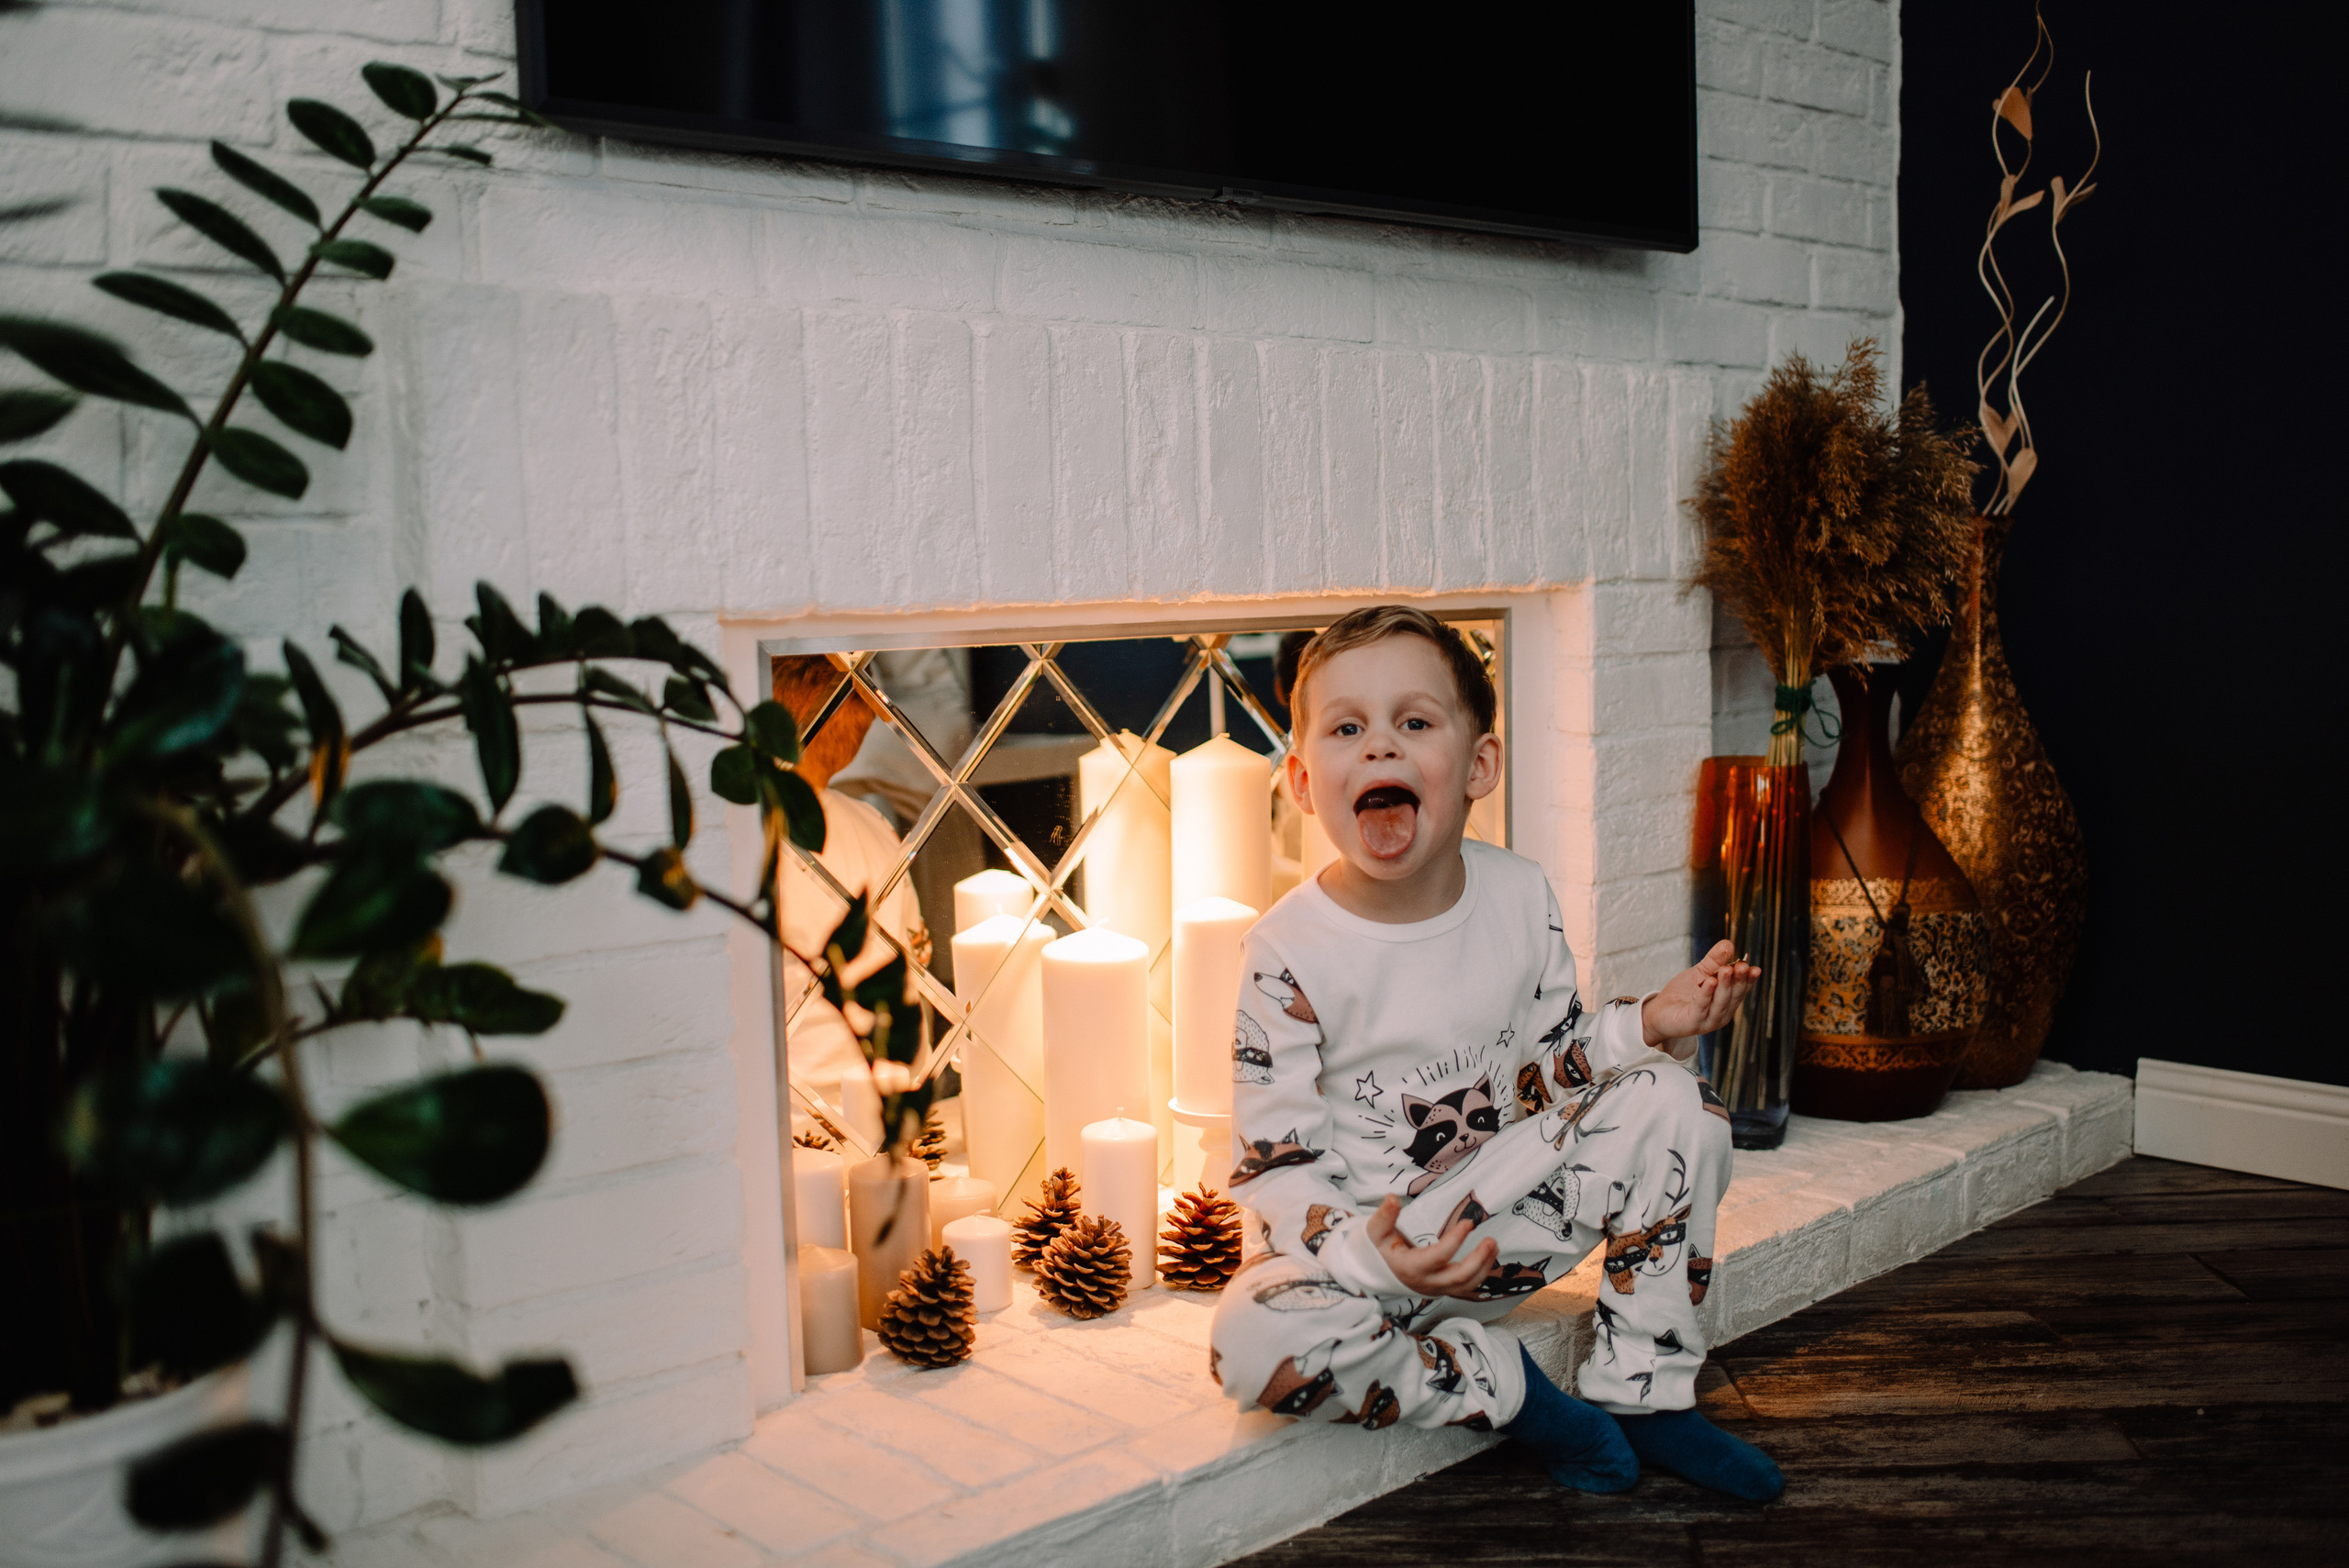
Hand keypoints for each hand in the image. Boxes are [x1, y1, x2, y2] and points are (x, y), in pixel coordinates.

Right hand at [1365, 1194, 1495, 1298]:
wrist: (1378, 1273)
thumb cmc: (1379, 1250)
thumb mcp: (1376, 1232)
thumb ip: (1384, 1216)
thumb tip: (1393, 1198)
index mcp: (1411, 1267)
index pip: (1438, 1257)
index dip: (1455, 1241)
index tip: (1468, 1223)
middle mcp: (1427, 1282)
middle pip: (1459, 1278)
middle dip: (1478, 1260)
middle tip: (1490, 1240)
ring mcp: (1437, 1288)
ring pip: (1467, 1285)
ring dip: (1484, 1267)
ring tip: (1493, 1245)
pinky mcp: (1443, 1289)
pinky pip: (1466, 1287)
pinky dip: (1481, 1273)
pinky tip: (1488, 1257)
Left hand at [1641, 939, 1760, 1047]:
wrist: (1659, 1012)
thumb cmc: (1683, 994)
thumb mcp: (1700, 973)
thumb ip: (1714, 960)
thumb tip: (1728, 944)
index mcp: (1726, 1001)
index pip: (1741, 990)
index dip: (1748, 980)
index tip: (1754, 968)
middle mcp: (1721, 1013)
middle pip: (1733, 995)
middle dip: (1739, 980)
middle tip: (1743, 965)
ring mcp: (1708, 1020)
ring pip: (1720, 1002)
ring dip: (1724, 985)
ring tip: (1727, 970)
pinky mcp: (1692, 1023)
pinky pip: (1701, 1007)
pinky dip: (1706, 994)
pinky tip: (1710, 981)